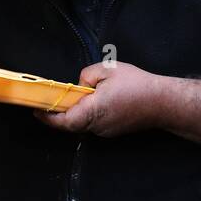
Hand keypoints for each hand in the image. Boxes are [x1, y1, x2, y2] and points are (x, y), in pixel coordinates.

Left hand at [35, 62, 169, 136]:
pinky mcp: (114, 131)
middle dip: (58, 113)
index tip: (36, 109)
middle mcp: (97, 126)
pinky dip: (88, 115)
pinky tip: (93, 101)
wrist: (164, 102)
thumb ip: (86, 76)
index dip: (47, 116)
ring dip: (75, 113)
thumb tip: (79, 86)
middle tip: (49, 101)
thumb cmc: (136, 84)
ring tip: (72, 98)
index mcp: (92, 112)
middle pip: (70, 123)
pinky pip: (95, 124)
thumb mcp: (107, 70)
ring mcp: (106, 131)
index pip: (62, 121)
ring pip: (83, 124)